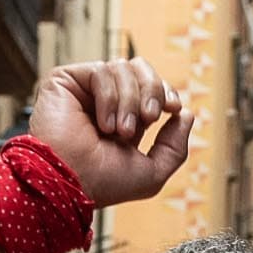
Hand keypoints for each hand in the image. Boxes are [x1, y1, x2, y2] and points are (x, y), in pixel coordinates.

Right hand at [25, 61, 195, 208]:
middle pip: (141, 68)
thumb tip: (186, 113)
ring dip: (129, 101)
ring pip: (123, 68)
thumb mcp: (152, 173)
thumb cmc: (103, 184)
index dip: (166, 91)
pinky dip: (109, 98)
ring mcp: (84, 91)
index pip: (151, 87)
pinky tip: (102, 124)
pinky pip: (102, 71)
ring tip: (118, 131)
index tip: (173, 108)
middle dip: (152, 91)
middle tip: (147, 119)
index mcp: (123, 120)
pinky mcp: (65, 81)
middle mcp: (104, 103)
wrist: (69, 183)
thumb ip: (175, 147)